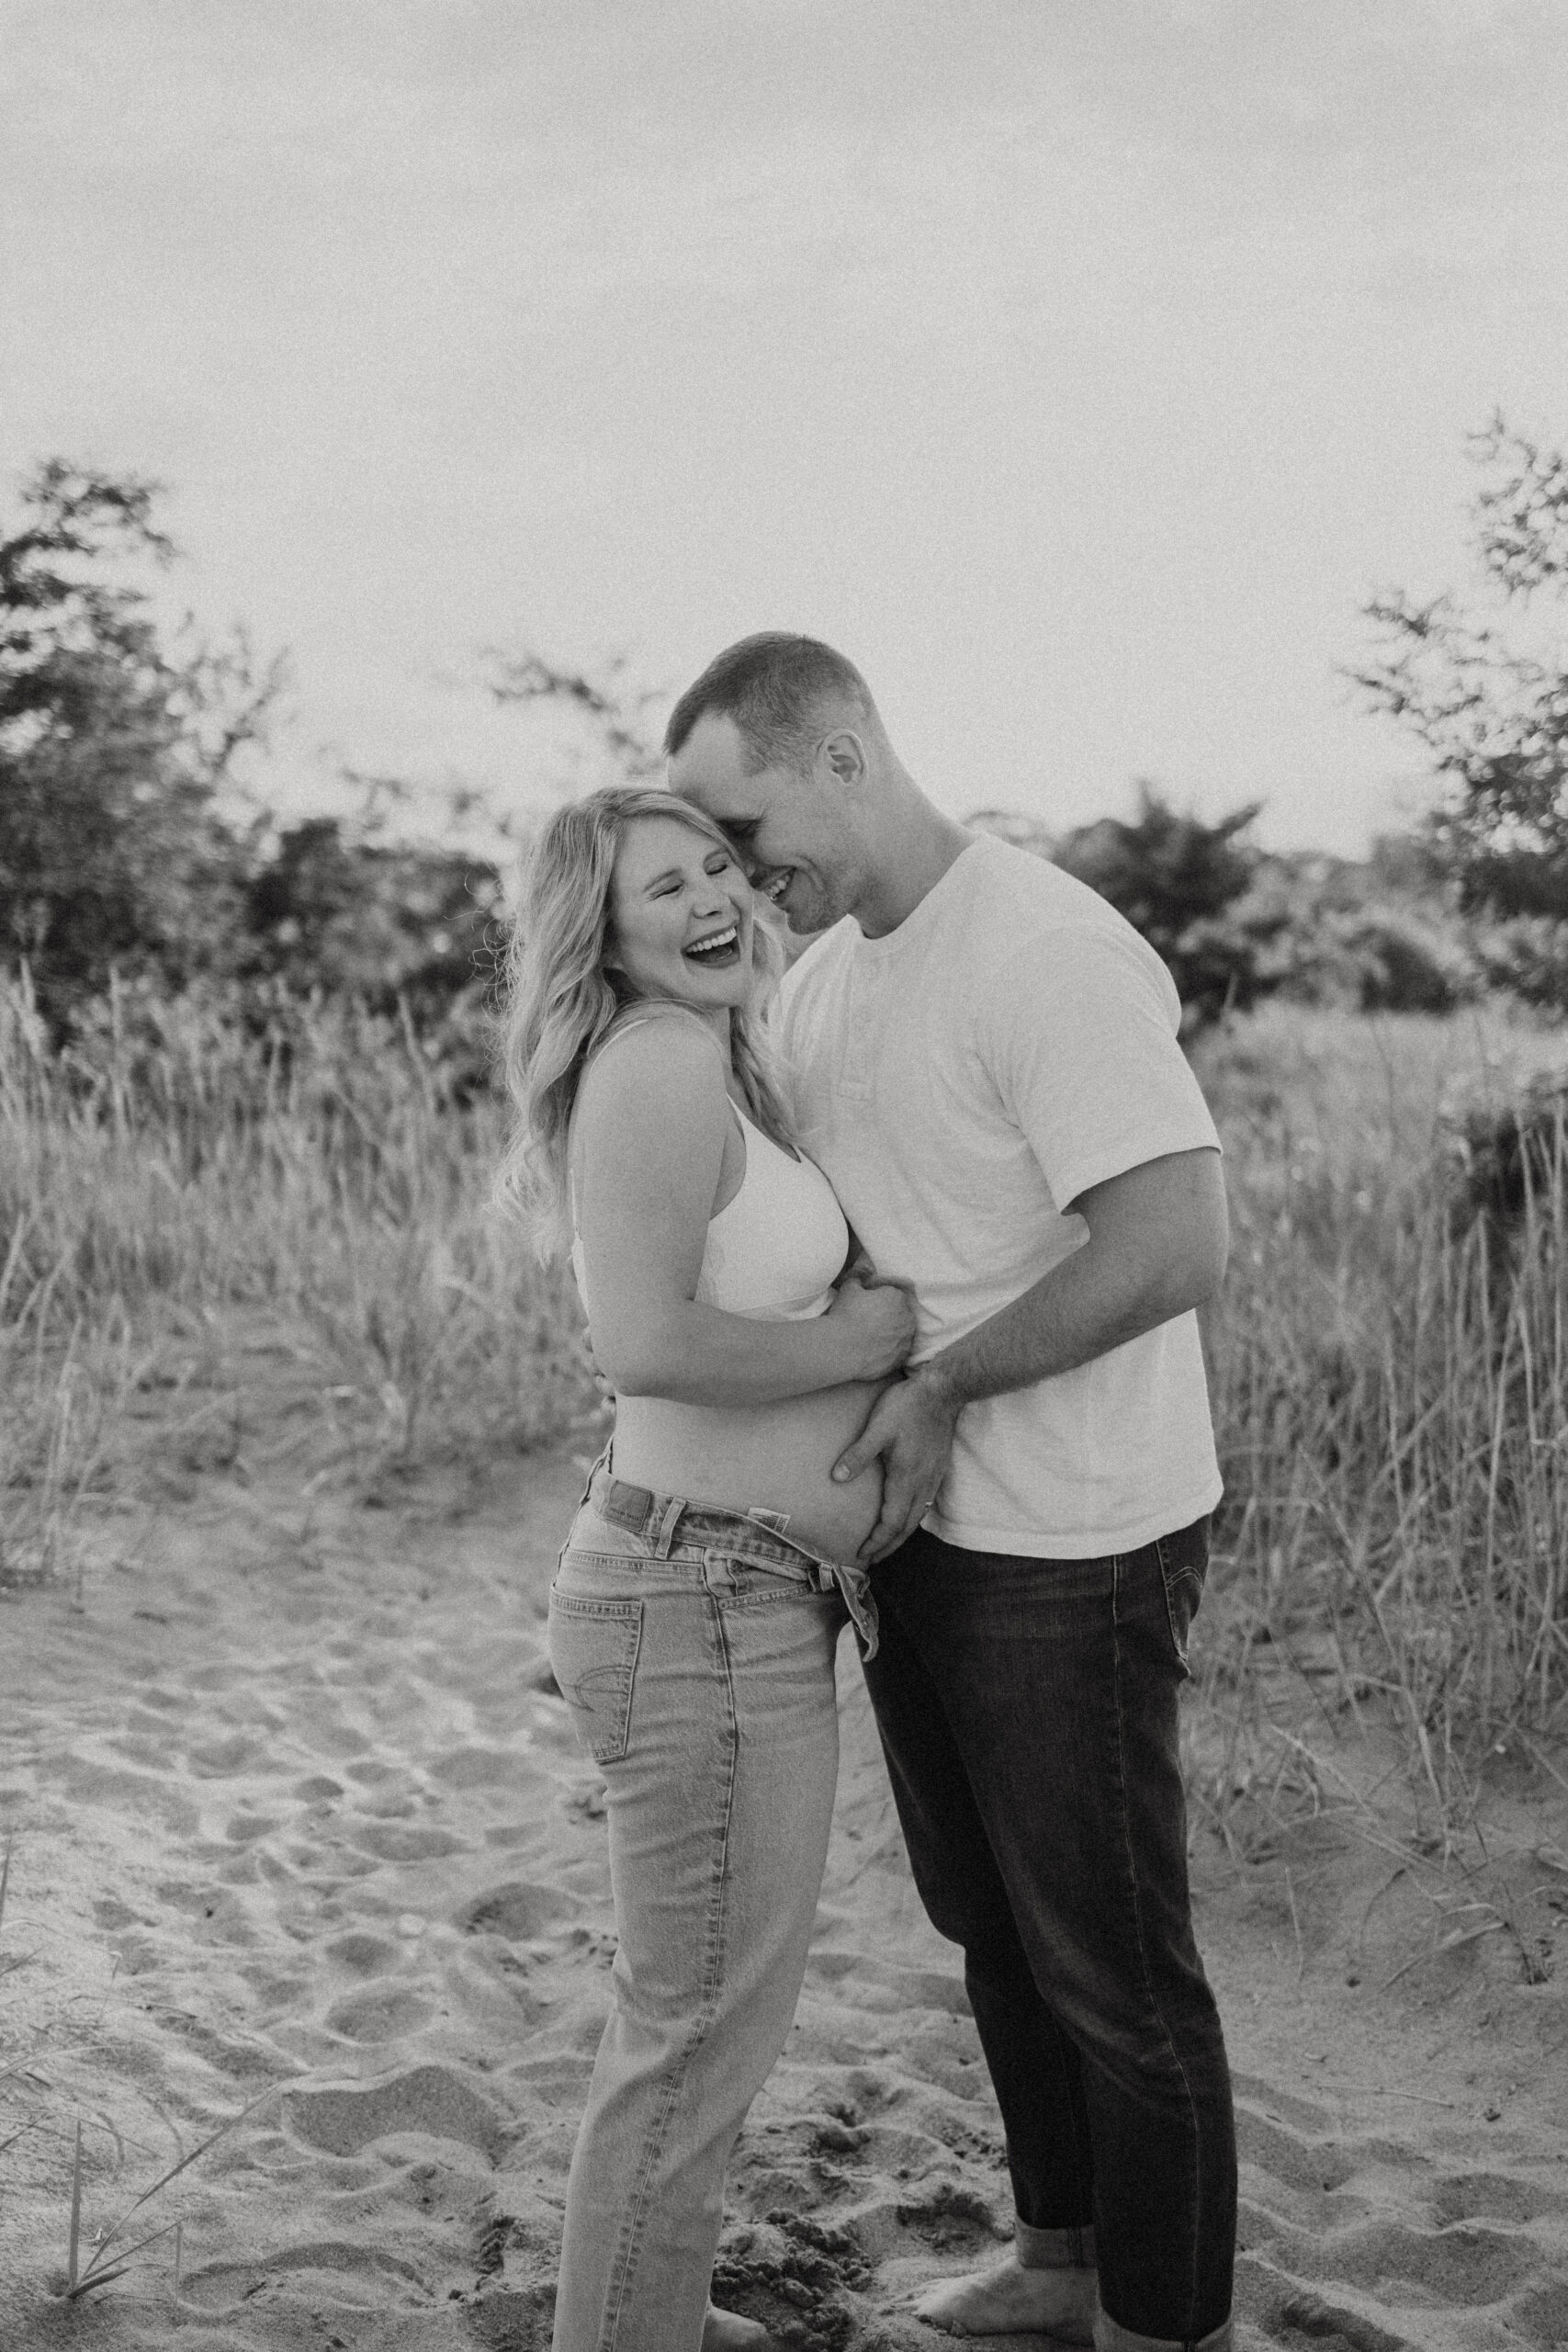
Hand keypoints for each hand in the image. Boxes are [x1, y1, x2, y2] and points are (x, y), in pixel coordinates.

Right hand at [823, 1270, 917, 1381]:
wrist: (843, 1350)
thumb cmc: (846, 1316)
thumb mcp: (848, 1289)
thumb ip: (859, 1277)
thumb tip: (862, 1272)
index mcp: (897, 1297)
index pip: (891, 1294)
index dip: (878, 1299)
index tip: (865, 1306)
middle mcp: (907, 1317)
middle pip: (899, 1313)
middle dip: (888, 1316)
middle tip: (868, 1323)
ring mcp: (907, 1339)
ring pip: (901, 1333)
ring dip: (890, 1334)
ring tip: (870, 1339)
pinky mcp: (902, 1358)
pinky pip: (898, 1351)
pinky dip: (889, 1350)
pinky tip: (874, 1352)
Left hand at [831, 1368, 961, 1561]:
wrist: (942, 1391)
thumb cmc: (907, 1407)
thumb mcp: (877, 1428)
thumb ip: (858, 1454)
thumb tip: (837, 1477)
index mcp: (906, 1478)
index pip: (891, 1522)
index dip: (877, 1541)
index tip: (862, 1553)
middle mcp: (922, 1483)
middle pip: (906, 1527)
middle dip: (889, 1546)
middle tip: (872, 1558)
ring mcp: (933, 1477)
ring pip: (918, 1516)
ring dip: (902, 1534)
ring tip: (887, 1543)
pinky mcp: (938, 1469)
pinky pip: (926, 1503)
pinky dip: (913, 1518)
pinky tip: (906, 1515)